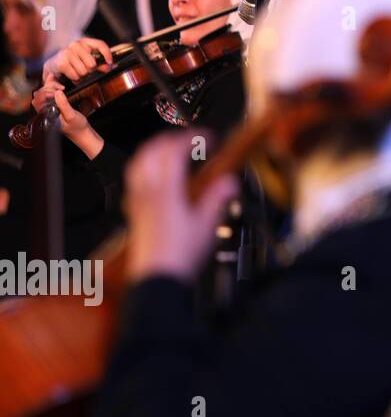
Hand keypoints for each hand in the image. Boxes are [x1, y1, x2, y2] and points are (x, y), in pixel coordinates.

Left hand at [32, 81, 102, 158]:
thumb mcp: (72, 116)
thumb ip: (64, 105)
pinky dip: (51, 87)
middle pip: (38, 94)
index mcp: (45, 115)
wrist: (82, 132)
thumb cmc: (77, 127)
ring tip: (60, 87)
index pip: (38, 100)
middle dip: (49, 87)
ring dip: (50, 86)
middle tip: (61, 88)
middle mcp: (44, 111)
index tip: (58, 91)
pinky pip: (48, 94)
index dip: (47, 92)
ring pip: (42, 92)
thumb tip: (57, 92)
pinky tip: (57, 85)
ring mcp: (48, 108)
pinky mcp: (53, 105)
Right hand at [44, 37, 112, 83]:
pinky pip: (76, 75)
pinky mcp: (62, 62)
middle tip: (84, 69)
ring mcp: (67, 52)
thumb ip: (100, 63)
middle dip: (90, 70)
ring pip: (84, 71)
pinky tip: (70, 74)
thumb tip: (110, 66)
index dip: (107, 53)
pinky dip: (75, 78)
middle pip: (92, 63)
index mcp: (84, 42)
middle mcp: (75, 45)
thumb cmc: (72, 61)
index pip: (100, 44)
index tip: (110, 62)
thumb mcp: (87, 60)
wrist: (52, 64)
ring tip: (76, 71)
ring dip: (81, 75)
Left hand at [124, 131, 238, 282]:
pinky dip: (146, 168)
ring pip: (139, 163)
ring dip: (155, 150)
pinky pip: (135, 180)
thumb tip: (230, 180)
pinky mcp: (134, 213)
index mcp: (166, 190)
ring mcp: (137, 201)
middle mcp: (147, 192)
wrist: (157, 279)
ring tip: (170, 150)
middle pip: (152, 151)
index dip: (192, 138)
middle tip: (190, 139)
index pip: (174, 151)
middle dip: (171, 139)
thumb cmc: (180, 255)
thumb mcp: (208, 224)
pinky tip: (156, 177)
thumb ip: (218, 198)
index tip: (207, 137)